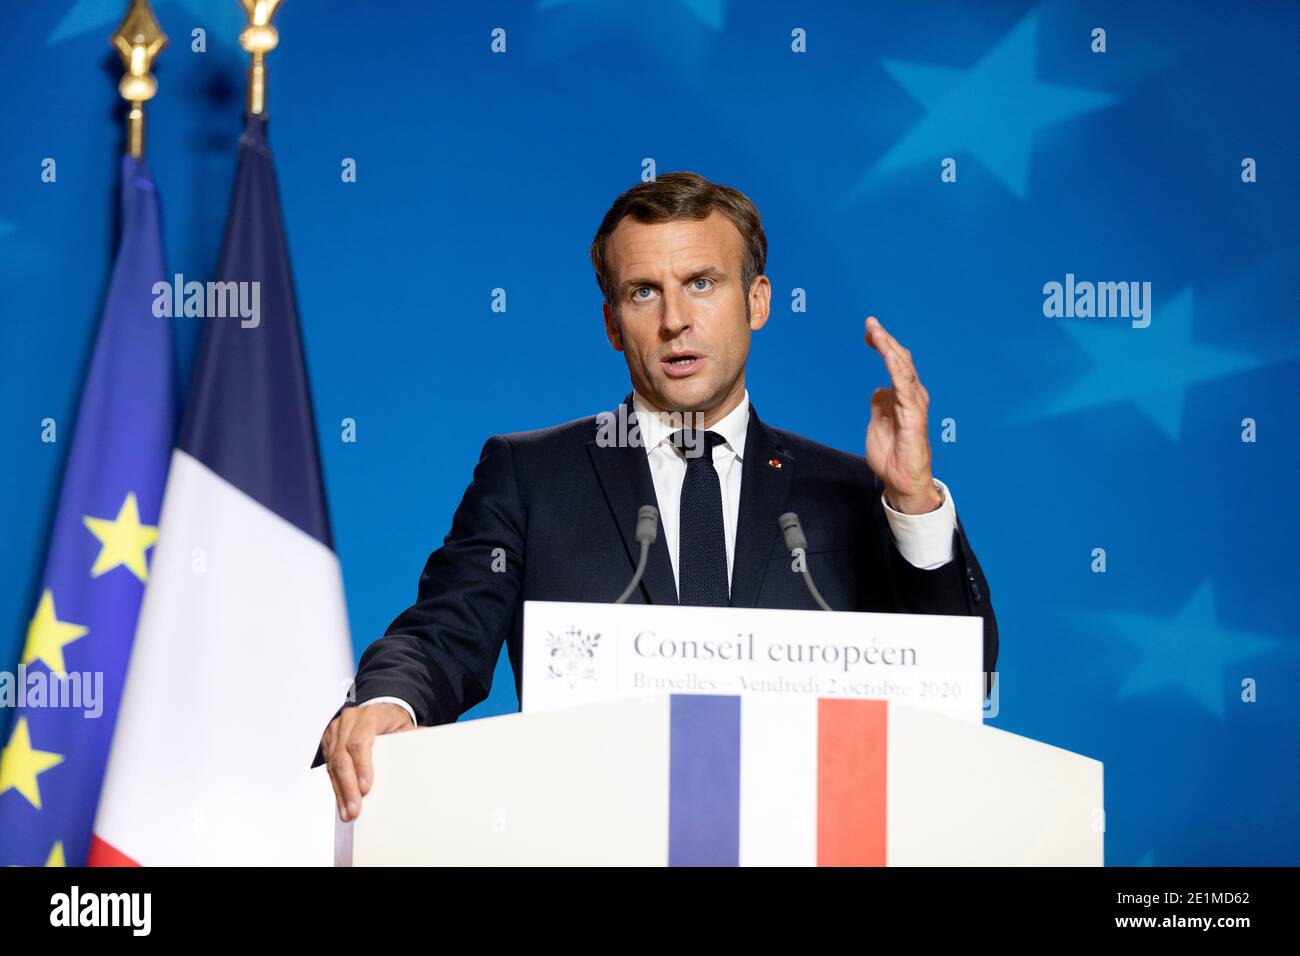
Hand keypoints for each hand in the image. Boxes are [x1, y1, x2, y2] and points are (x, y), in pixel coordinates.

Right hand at [322, 702, 414, 821]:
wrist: (378, 708)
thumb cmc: (392, 720)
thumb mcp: (405, 726)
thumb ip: (414, 738)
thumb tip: (427, 745)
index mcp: (369, 715)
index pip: (360, 742)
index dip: (361, 766)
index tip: (366, 788)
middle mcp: (349, 721)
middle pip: (343, 756)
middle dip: (349, 786)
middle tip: (355, 809)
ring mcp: (336, 731)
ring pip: (333, 764)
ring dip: (341, 791)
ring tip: (348, 813)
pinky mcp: (329, 742)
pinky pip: (330, 767)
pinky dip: (337, 787)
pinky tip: (343, 803)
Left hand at [863, 316, 939, 513]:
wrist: (901, 481)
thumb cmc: (892, 456)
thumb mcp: (878, 424)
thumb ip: (880, 406)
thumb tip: (878, 390)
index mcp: (903, 398)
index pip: (895, 365)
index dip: (884, 347)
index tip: (869, 333)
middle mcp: (912, 397)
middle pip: (901, 360)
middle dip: (886, 340)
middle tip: (870, 323)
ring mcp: (914, 404)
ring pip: (903, 368)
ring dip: (889, 348)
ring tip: (876, 331)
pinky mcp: (913, 415)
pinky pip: (904, 386)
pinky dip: (896, 368)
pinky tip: (887, 354)